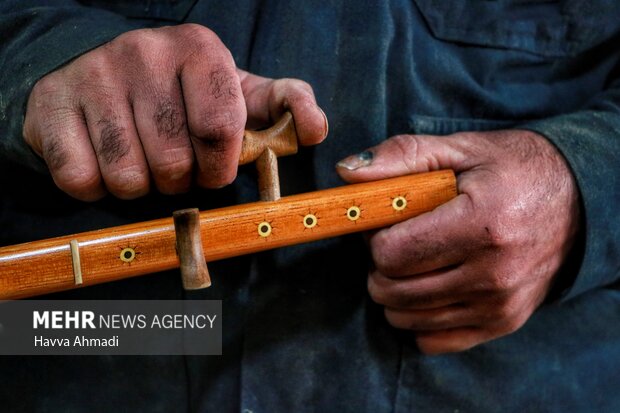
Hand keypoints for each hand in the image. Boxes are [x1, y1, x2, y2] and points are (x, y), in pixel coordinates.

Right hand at [23, 24, 326, 200]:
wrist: (100, 70)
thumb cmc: (182, 93)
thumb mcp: (240, 92)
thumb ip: (285, 106)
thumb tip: (315, 128)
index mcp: (199, 50)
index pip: (220, 128)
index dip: (219, 165)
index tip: (213, 168)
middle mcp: (143, 53)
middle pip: (175, 162)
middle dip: (180, 179)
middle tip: (174, 164)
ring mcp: (93, 76)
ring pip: (128, 178)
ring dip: (140, 186)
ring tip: (141, 162)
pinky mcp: (51, 105)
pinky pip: (81, 180)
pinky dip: (96, 187)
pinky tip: (103, 162)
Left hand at [337, 130, 580, 353]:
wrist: (580, 200)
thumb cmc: (514, 170)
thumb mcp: (461, 148)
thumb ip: (402, 156)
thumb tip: (347, 173)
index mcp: (481, 224)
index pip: (391, 254)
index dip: (376, 237)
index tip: (388, 223)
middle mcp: (493, 274)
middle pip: (392, 290)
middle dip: (380, 265)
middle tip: (399, 241)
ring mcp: (499, 305)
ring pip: (405, 318)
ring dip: (395, 291)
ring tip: (416, 261)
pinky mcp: (502, 323)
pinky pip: (433, 340)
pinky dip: (419, 317)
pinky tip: (430, 287)